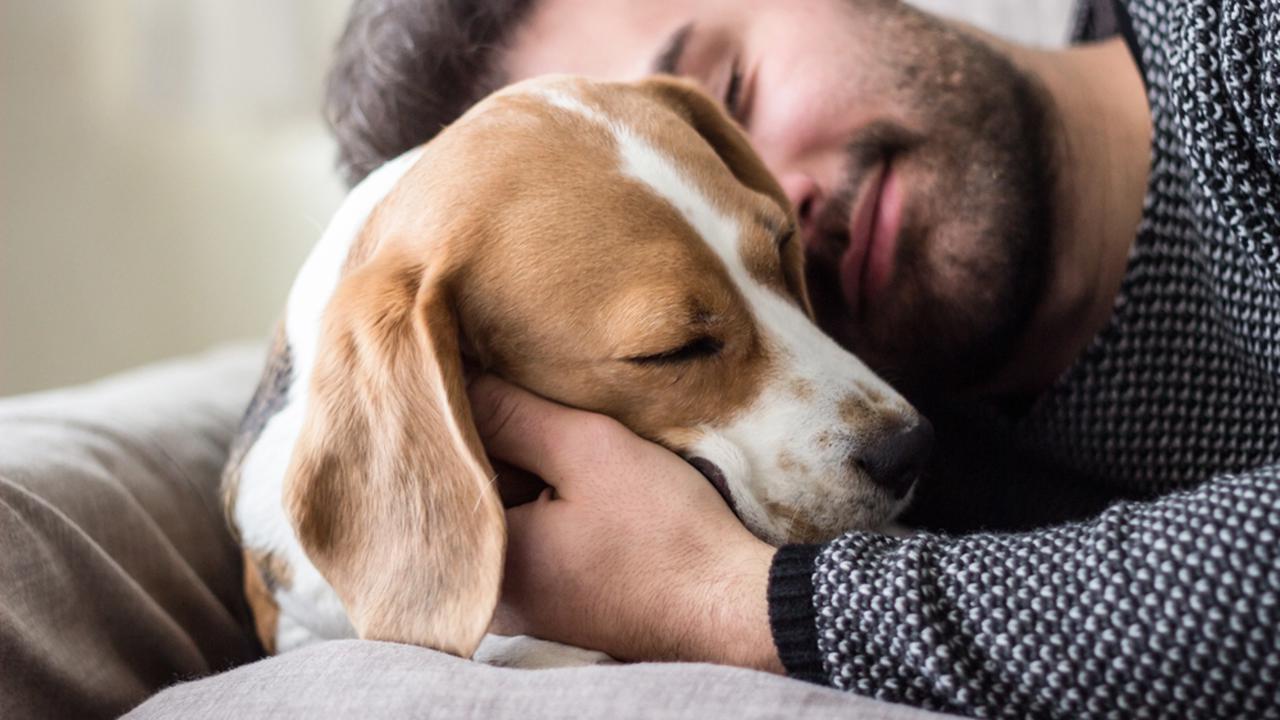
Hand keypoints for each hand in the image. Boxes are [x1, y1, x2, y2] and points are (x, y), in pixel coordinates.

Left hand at [467, 375, 782, 671]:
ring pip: (502, 511)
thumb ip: (510, 413)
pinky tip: (575, 476)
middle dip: (493, 443)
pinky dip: (543, 502)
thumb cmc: (665, 535)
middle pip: (469, 491)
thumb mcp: (587, 451)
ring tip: (555, 430)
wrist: (733, 609)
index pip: (443, 466)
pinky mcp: (554, 604)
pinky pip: (529, 536)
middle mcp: (487, 595)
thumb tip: (446, 375)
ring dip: (523, 470)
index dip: (462, 411)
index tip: (479, 369)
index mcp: (481, 562)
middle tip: (523, 394)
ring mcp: (521, 606)